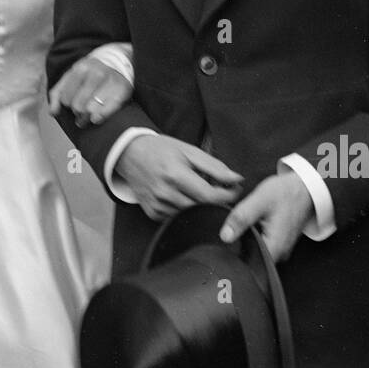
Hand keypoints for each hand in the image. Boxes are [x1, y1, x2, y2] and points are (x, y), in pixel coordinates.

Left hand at [48, 56, 132, 126]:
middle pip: (78, 106)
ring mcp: (110, 81)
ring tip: (88, 115)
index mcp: (81, 68)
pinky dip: (99, 117)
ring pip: (91, 111)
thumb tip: (53, 112)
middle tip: (80, 110)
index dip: (67, 103)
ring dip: (87, 117)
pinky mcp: (122, 91)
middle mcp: (97, 73)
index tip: (72, 102)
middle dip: (77, 111)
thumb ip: (57, 94)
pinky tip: (95, 118)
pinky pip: (107, 111)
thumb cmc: (88, 75)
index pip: (66, 98)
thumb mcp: (70, 78)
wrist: (115, 64)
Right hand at [114, 136, 243, 220]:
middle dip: (218, 202)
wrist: (130, 154)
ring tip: (202, 191)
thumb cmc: (162, 149)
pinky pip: (178, 218)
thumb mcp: (189, 151)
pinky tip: (185, 197)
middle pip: (202, 208)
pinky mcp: (153, 214)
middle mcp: (165, 193)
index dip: (228, 195)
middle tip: (224, 191)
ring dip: (202, 207)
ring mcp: (157, 205)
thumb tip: (237, 179)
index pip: (210, 196)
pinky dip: (187, 210)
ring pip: (192, 215)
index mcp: (176, 174)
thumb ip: (214, 166)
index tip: (236, 190)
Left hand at [220, 172, 312, 263]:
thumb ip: (241, 218)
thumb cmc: (286, 192)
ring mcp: (282, 250)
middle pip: (253, 260)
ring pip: (257, 252)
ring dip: (247, 242)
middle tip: (232, 231)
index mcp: (275, 247)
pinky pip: (263, 246)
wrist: (305, 187)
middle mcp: (281, 253)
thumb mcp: (259, 200)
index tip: (225, 245)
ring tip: (242, 227)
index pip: (250, 265)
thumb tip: (225, 236)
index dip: (234, 256)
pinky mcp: (281, 244)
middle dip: (239, 248)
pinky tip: (251, 227)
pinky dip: (255, 238)